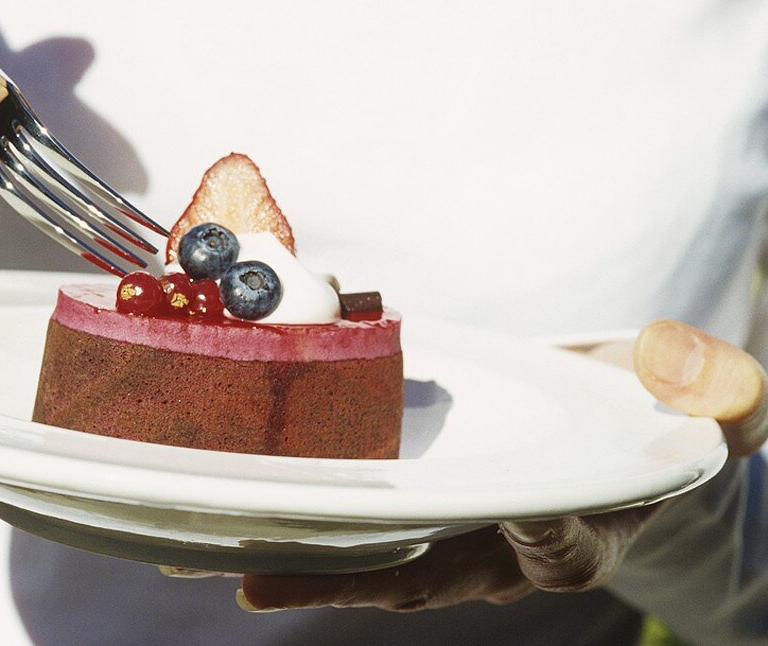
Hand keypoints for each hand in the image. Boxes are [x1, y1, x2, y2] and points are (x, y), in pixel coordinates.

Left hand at [236, 320, 767, 612]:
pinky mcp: (428, 493)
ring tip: (224, 557)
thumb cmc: (669, 418)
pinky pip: (366, 515)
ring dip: (304, 558)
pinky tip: (249, 506)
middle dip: (344, 581)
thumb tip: (670, 361)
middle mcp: (509, 547)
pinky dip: (312, 515)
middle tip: (260, 580)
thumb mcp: (724, 402)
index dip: (529, 539)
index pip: (555, 550)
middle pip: (424, 574)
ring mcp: (461, 527)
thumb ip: (719, 386)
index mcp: (586, 531)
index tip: (505, 516)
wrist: (629, 420)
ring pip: (377, 555)